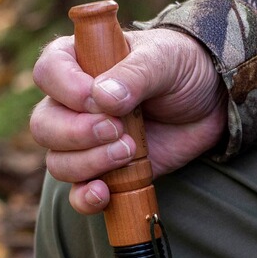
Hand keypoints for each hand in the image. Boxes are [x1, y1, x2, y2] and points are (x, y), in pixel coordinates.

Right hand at [30, 27, 226, 213]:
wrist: (212, 103)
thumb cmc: (183, 69)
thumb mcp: (164, 59)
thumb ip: (135, 74)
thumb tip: (102, 99)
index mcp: (79, 63)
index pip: (47, 73)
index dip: (66, 90)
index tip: (98, 100)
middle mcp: (74, 104)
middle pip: (44, 125)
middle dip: (78, 133)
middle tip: (118, 129)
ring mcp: (87, 141)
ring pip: (58, 161)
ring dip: (89, 162)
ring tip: (129, 151)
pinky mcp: (107, 171)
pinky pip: (77, 193)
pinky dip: (84, 198)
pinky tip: (103, 193)